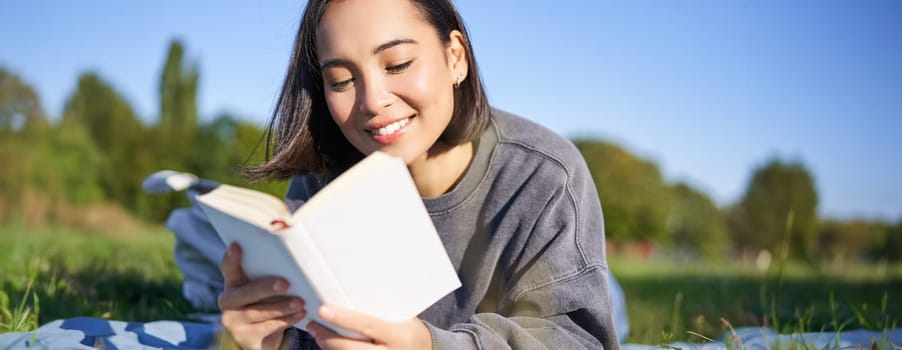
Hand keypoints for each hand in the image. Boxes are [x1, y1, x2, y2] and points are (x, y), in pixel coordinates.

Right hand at [219, 243, 306, 349]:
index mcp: (232, 284)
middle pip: (246, 293)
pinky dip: (286, 320)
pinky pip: (268, 327)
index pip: (228, 268)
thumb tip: (292, 261)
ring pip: (259, 312)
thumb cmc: (264, 304)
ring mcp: (234, 322)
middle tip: (285, 284)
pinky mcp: (246, 337)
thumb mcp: (261, 289)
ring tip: (300, 302)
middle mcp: (227, 302)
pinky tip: (300, 314)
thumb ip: (266, 275)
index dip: (231, 258)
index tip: (236, 246)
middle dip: (266, 288)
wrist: (260, 337)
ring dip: (282, 307)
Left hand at [305, 304, 431, 349]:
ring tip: (318, 333)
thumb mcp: (402, 319)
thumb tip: (348, 296)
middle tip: (313, 324)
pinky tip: (330, 345)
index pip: (366, 325)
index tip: (323, 309)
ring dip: (328, 347)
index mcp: (398, 336)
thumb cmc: (410, 331)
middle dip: (327, 338)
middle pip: (350, 349)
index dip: (342, 318)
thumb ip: (379, 313)